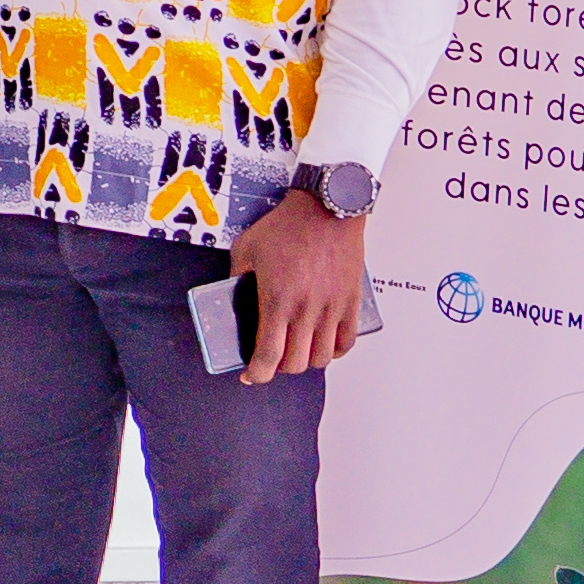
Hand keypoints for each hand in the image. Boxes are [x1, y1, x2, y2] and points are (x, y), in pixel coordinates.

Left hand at [230, 189, 364, 378]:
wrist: (327, 208)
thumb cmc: (288, 225)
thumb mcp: (247, 250)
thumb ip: (238, 278)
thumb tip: (233, 297)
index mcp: (277, 300)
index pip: (269, 356)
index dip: (258, 373)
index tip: (251, 376)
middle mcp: (306, 309)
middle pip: (295, 363)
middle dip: (279, 368)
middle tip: (271, 360)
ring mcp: (331, 308)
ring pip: (321, 357)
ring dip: (306, 361)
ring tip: (295, 351)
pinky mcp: (351, 302)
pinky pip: (346, 341)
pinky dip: (334, 351)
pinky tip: (322, 344)